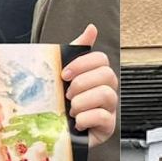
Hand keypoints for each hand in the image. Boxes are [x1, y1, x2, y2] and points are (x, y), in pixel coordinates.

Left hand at [63, 26, 116, 147]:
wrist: (52, 133)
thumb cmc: (59, 103)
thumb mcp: (62, 76)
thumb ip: (75, 51)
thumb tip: (92, 28)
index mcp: (96, 75)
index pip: (101, 59)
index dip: (83, 64)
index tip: (64, 74)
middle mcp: (107, 90)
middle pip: (107, 75)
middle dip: (82, 83)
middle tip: (66, 94)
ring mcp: (109, 109)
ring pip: (107, 94)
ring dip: (82, 101)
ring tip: (70, 109)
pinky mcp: (107, 127)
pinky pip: (103, 117)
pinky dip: (85, 118)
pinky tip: (76, 122)